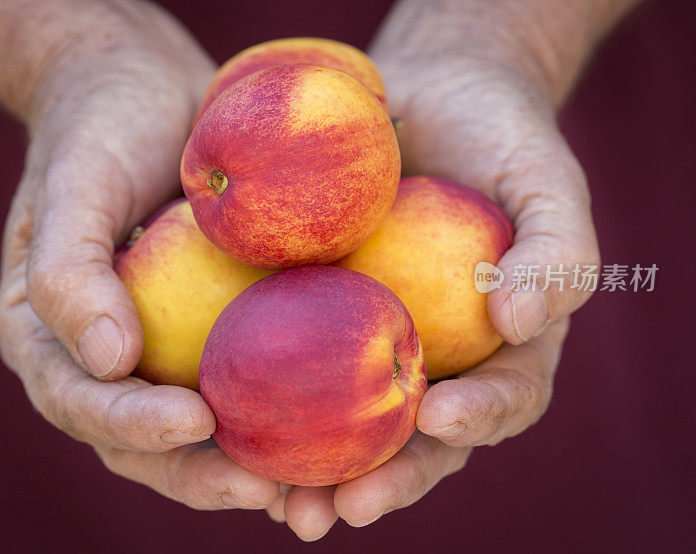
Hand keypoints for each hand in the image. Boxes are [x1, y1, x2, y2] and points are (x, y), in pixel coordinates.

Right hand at [0, 11, 278, 509]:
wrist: (146, 91)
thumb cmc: (100, 127)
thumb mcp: (73, 182)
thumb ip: (69, 270)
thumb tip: (106, 360)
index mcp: (51, 336)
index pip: (82, 403)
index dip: (134, 427)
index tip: (197, 422)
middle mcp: (104, 358)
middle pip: (141, 443)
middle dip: (200, 473)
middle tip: (266, 491)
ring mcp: (161, 348)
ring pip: (195, 432)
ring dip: (245, 466)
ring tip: (306, 489)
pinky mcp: (212, 330)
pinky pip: (242, 382)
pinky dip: (279, 414)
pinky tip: (329, 431)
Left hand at [265, 0, 612, 538]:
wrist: (425, 95)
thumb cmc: (498, 138)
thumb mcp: (547, 180)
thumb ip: (558, 250)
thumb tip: (521, 323)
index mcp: (499, 345)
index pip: (500, 399)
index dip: (476, 420)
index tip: (439, 416)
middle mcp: (436, 354)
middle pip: (417, 437)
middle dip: (386, 479)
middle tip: (345, 508)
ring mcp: (372, 338)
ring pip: (348, 420)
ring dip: (317, 470)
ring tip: (279, 499)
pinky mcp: (317, 316)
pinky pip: (293, 360)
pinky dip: (268, 398)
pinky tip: (228, 418)